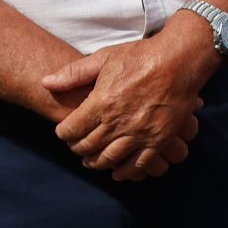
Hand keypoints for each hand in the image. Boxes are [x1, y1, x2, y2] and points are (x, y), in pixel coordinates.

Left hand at [43, 23, 214, 181]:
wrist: (181, 59)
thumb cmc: (142, 56)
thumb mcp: (105, 58)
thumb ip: (74, 73)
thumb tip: (45, 82)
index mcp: (102, 104)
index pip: (70, 131)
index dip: (64, 132)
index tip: (66, 130)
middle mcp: (118, 123)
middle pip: (87, 148)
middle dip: (78, 148)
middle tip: (79, 145)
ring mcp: (140, 133)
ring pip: (109, 159)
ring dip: (97, 163)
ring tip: (94, 160)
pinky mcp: (160, 139)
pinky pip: (139, 164)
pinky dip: (126, 172)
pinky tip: (119, 171)